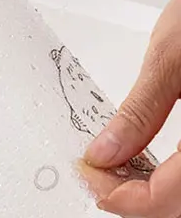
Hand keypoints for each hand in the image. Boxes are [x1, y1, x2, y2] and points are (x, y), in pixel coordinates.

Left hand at [81, 0, 180, 216]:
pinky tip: (150, 161)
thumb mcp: (170, 60)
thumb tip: (104, 152)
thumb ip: (139, 113)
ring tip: (117, 168)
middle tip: (97, 174)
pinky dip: (175, 179)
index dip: (122, 199)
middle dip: (137, 200)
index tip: (88, 178)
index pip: (169, 200)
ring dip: (157, 195)